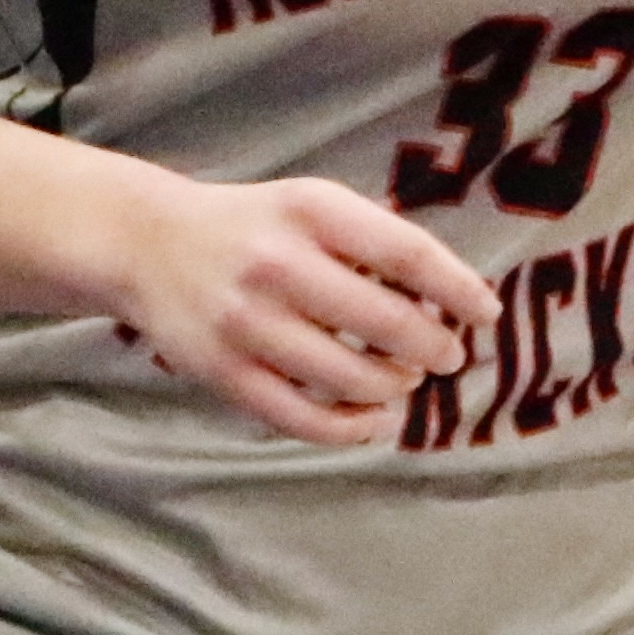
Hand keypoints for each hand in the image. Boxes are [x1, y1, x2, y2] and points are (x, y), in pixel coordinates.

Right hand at [97, 171, 502, 446]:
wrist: (148, 244)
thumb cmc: (256, 228)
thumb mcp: (311, 207)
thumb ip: (373, 243)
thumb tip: (453, 302)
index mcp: (311, 210)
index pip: (407, 253)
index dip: (457, 289)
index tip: (485, 314)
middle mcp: (278, 263)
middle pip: (387, 321)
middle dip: (432, 347)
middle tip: (446, 356)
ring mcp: (247, 323)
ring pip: (351, 377)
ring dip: (394, 387)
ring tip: (404, 381)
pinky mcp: (223, 373)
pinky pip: (304, 418)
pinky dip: (351, 428)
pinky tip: (373, 420)